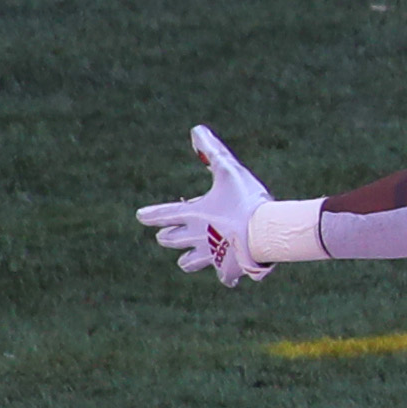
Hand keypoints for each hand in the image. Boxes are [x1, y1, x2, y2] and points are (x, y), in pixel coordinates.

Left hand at [138, 123, 277, 284]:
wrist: (266, 231)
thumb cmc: (247, 199)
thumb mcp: (230, 170)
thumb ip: (212, 151)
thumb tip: (196, 129)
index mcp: (193, 214)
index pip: (162, 214)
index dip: (150, 215)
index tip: (141, 216)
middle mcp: (196, 237)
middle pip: (169, 240)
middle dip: (168, 236)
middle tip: (171, 233)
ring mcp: (211, 255)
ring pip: (187, 263)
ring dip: (188, 259)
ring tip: (194, 256)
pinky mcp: (228, 269)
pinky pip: (223, 277)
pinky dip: (226, 276)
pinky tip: (230, 277)